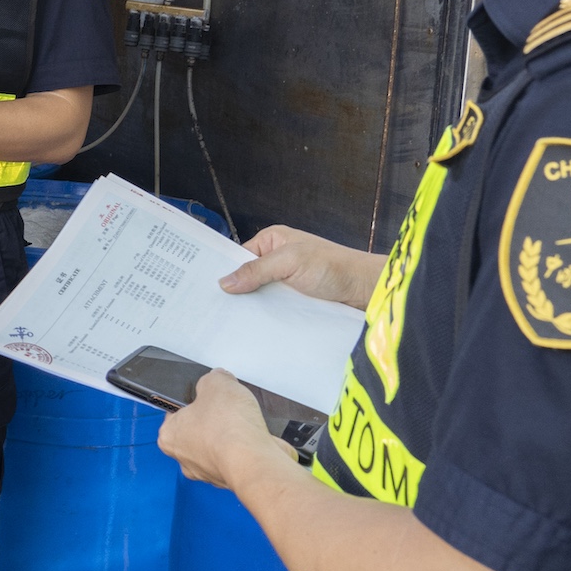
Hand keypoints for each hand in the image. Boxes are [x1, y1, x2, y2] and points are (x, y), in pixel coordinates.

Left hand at [158, 369, 295, 487]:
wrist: (256, 461)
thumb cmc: (229, 430)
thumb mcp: (216, 383)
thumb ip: (212, 379)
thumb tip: (218, 380)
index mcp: (169, 436)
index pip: (174, 413)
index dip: (193, 401)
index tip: (204, 396)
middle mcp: (185, 458)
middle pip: (198, 430)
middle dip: (214, 418)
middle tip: (226, 409)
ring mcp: (209, 471)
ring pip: (218, 445)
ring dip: (231, 435)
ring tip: (243, 424)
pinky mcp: (232, 478)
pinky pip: (237, 457)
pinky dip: (246, 448)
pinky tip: (253, 439)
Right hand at [219, 224, 386, 310]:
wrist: (366, 290)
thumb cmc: (334, 267)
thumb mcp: (290, 262)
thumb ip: (257, 270)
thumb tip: (224, 282)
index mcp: (273, 241)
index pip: (239, 257)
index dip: (224, 271)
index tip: (205, 288)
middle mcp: (278, 260)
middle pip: (247, 278)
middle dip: (235, 293)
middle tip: (212, 310)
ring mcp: (287, 282)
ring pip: (260, 296)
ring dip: (252, 308)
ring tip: (227, 323)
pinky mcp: (296, 302)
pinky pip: (274, 309)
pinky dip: (267, 317)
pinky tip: (253, 328)